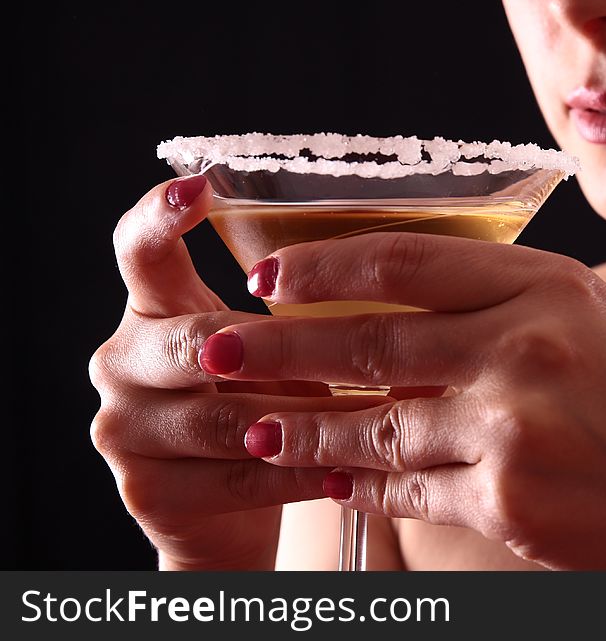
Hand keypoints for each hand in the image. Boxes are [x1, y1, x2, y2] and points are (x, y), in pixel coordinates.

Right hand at [89, 176, 385, 569]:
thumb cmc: (258, 411)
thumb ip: (288, 323)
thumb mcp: (269, 357)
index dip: (159, 215)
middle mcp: (121, 362)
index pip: (137, 251)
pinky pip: (234, 478)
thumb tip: (388, 288)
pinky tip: (342, 473)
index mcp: (151, 312)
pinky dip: (297, 475)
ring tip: (376, 417)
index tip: (199, 187)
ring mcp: (123, 429)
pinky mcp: (144, 490)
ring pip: (224, 417)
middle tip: (355, 357)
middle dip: (276, 353)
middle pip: (195, 340)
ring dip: (309, 419)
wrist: (223, 514)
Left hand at [202, 232, 605, 568]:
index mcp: (551, 286)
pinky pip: (410, 488)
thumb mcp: (592, 332)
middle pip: (371, 339)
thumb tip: (396, 323)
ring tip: (253, 429)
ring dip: (306, 430)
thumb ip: (501, 316)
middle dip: (279, 346)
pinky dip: (364, 485)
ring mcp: (517, 425)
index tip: (267, 275)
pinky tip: (332, 481)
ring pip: (377, 424)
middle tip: (216, 346)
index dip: (325, 266)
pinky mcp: (510, 501)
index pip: (407, 261)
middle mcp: (529, 345)